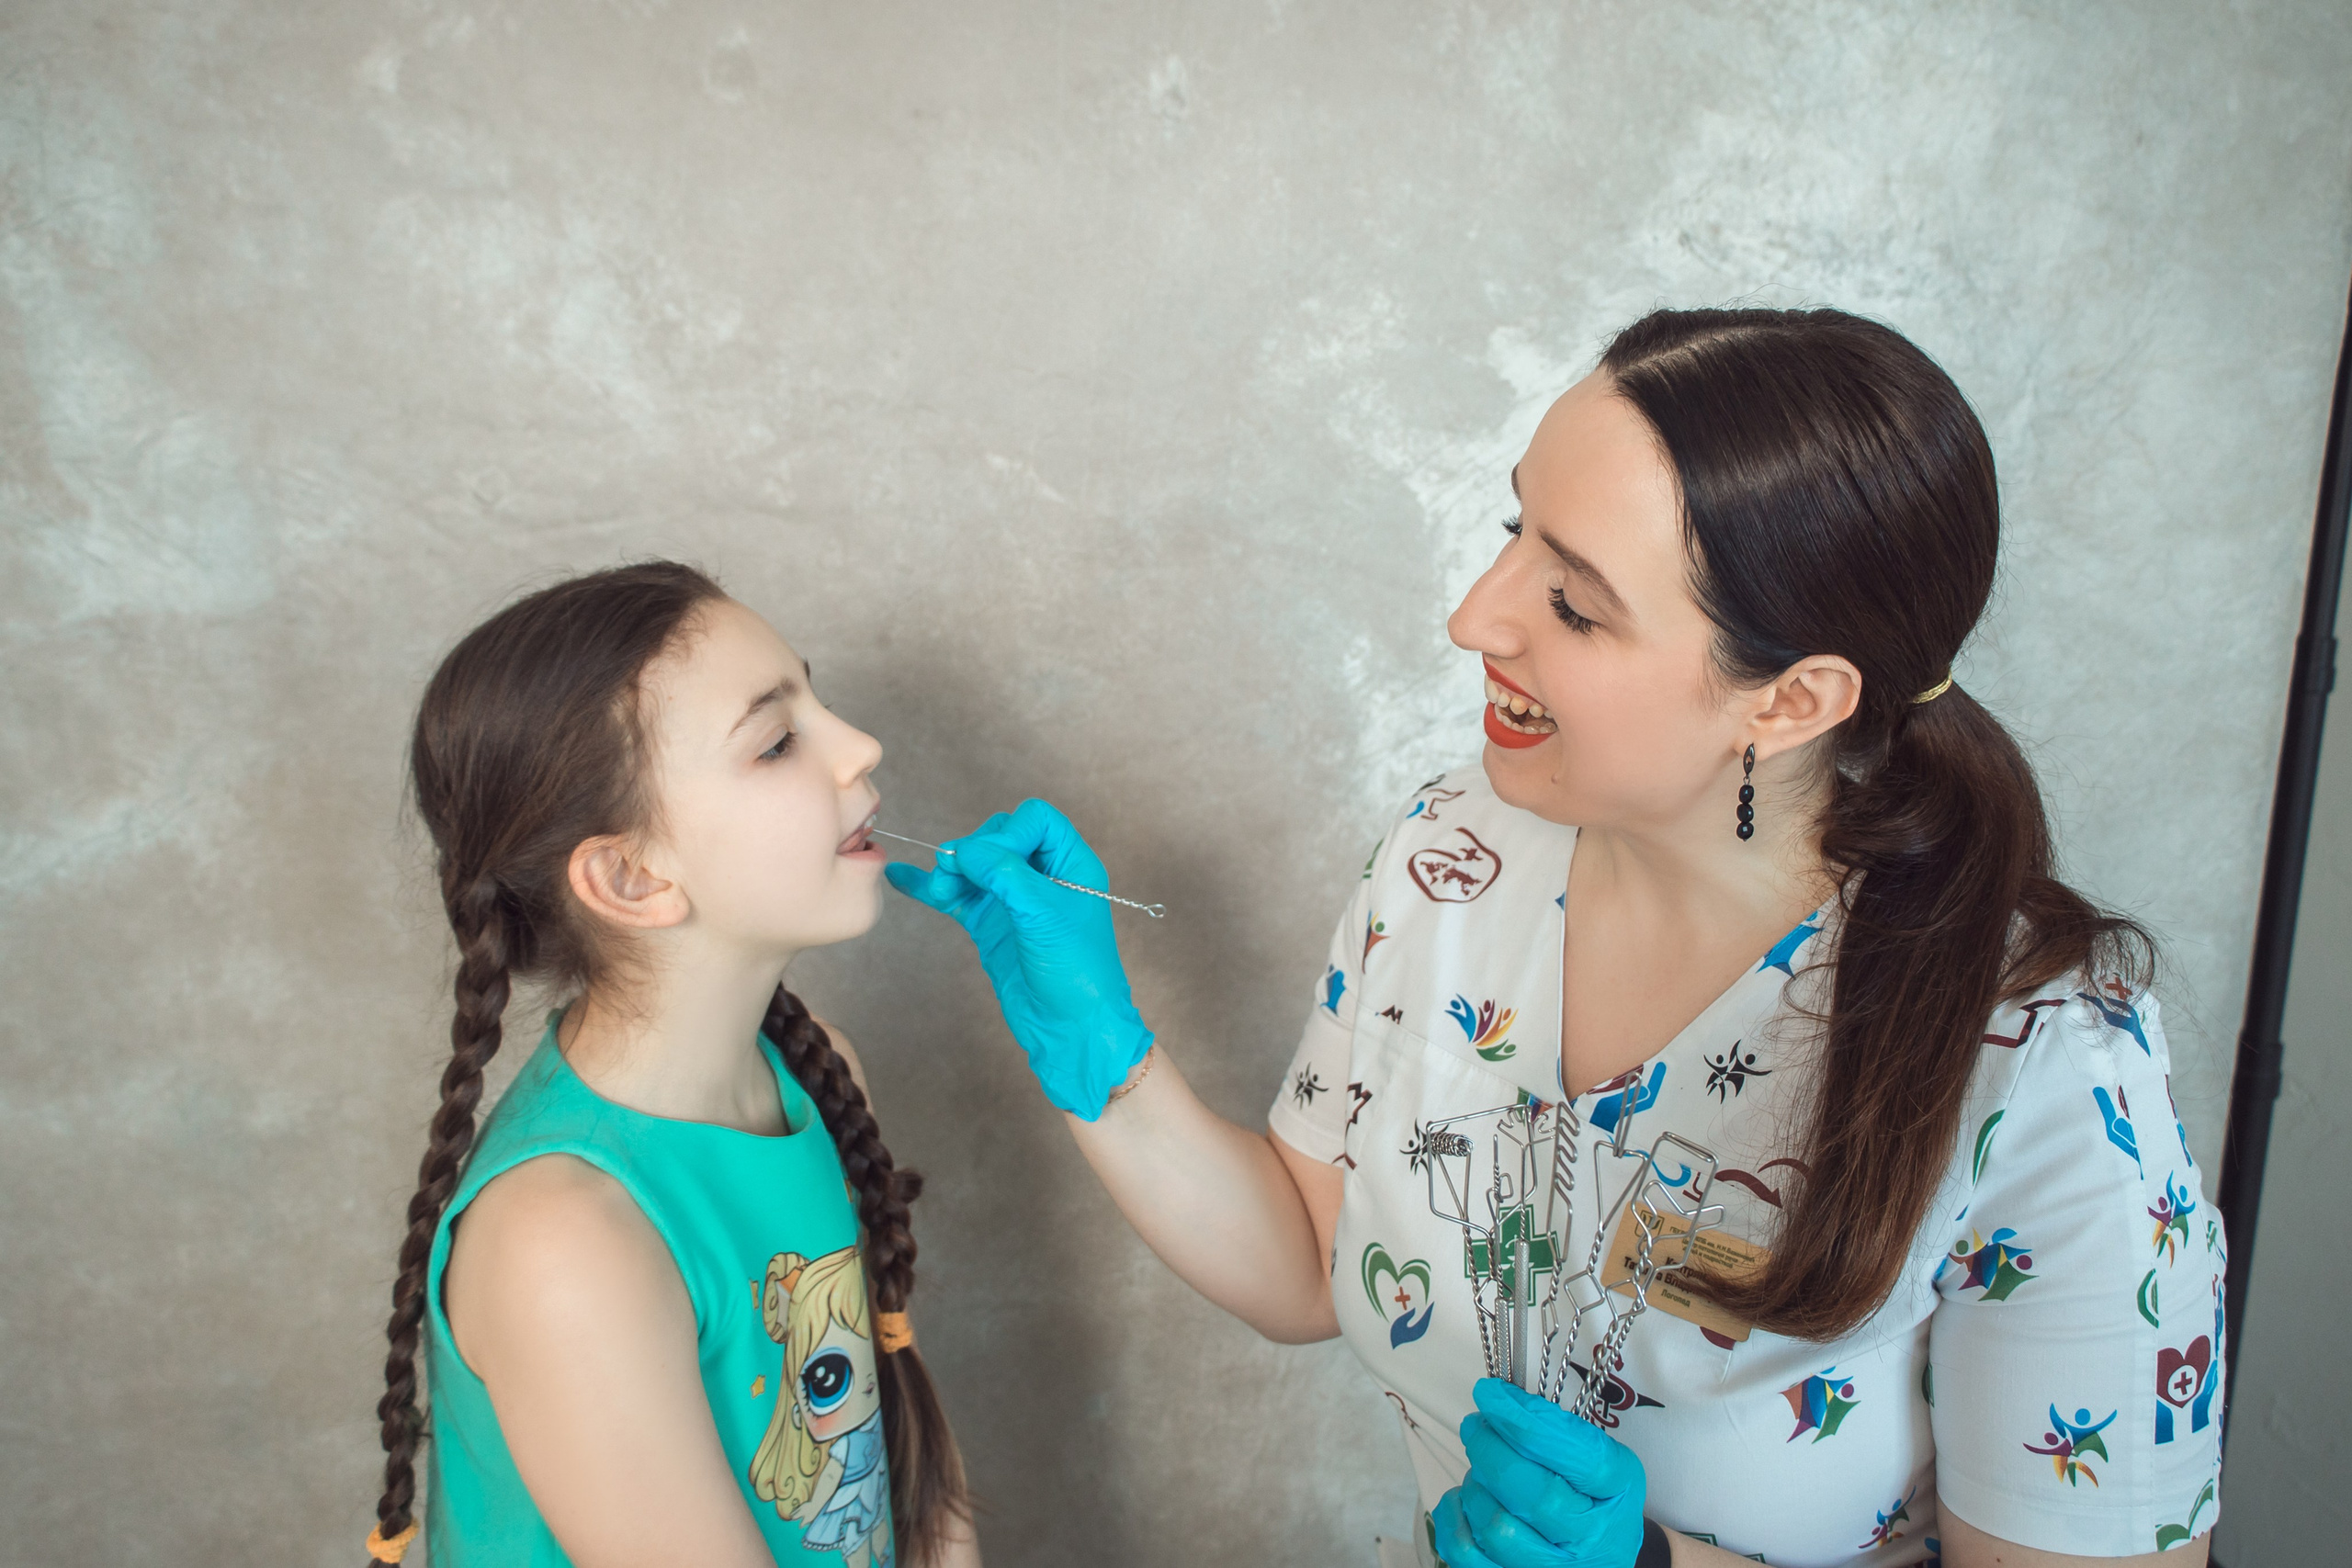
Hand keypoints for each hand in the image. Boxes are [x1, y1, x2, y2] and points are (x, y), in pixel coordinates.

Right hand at [884, 799, 1153, 1120]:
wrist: (1069, 1029)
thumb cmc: (1076, 970)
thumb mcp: (1043, 914)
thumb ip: (1004, 874)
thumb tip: (962, 850)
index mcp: (1070, 863)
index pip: (1034, 819)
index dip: (1008, 831)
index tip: (994, 862)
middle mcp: (1042, 875)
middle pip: (998, 837)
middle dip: (973, 851)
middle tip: (957, 875)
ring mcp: (1013, 899)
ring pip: (973, 865)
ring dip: (950, 871)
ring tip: (939, 889)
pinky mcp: (991, 924)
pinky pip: (956, 895)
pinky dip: (929, 887)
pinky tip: (900, 878)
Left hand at [1432, 1379, 1648, 1567]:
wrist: (1599, 1556)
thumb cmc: (1594, 1500)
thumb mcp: (1599, 1458)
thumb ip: (1559, 1432)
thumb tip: (1499, 1401)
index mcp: (1616, 1491)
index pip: (1573, 1453)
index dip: (1523, 1420)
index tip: (1491, 1393)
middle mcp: (1590, 1540)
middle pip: (1528, 1492)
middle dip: (1489, 1449)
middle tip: (1476, 1425)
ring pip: (1494, 1524)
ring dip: (1476, 1485)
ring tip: (1483, 1469)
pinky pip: (1465, 1553)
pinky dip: (1455, 1516)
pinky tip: (1467, 1499)